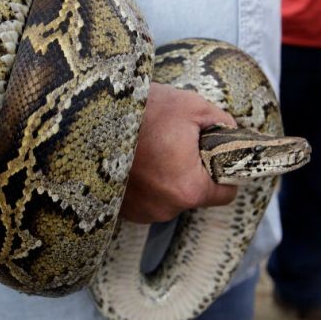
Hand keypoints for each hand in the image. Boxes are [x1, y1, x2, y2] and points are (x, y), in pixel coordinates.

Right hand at [120, 83, 237, 222]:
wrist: (88, 117)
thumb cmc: (142, 111)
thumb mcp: (192, 106)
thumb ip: (222, 124)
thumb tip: (232, 136)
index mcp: (189, 189)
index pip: (226, 193)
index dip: (224, 170)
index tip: (211, 151)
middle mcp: (164, 209)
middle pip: (194, 193)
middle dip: (191, 170)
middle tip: (173, 140)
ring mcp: (139, 213)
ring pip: (168, 196)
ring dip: (165, 177)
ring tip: (148, 148)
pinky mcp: (119, 210)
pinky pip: (145, 199)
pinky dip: (143, 182)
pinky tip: (133, 159)